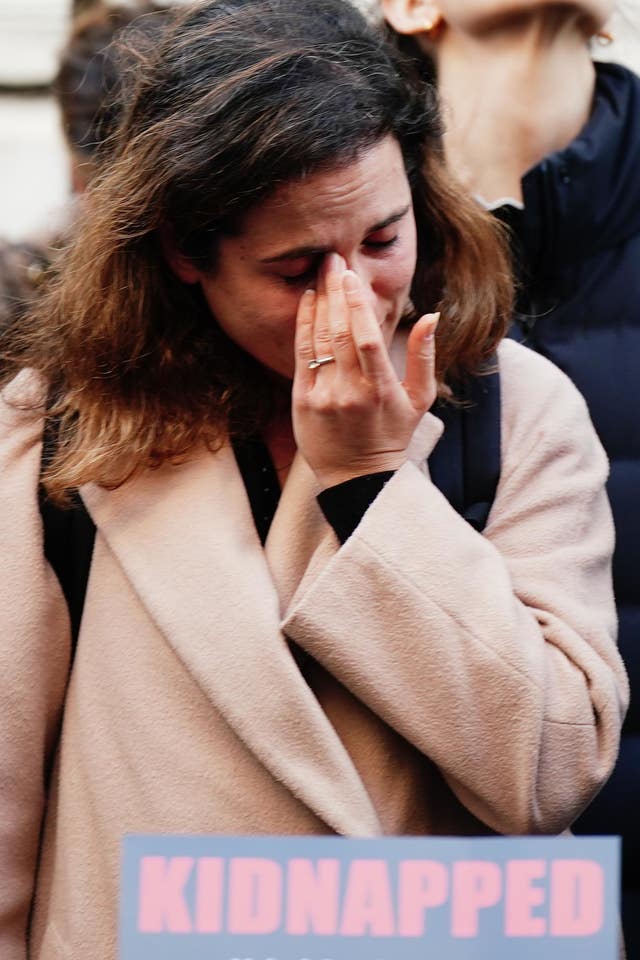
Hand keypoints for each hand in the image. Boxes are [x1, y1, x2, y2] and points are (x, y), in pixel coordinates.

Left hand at [292, 253, 438, 489]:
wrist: (358, 478)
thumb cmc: (392, 435)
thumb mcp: (420, 399)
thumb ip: (425, 356)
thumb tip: (433, 315)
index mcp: (382, 390)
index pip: (367, 340)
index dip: (357, 305)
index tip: (352, 275)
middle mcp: (351, 392)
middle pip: (340, 333)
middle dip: (336, 292)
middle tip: (333, 260)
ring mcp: (324, 397)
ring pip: (319, 341)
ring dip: (319, 303)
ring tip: (321, 274)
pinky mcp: (303, 401)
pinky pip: (302, 356)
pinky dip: (303, 326)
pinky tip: (307, 302)